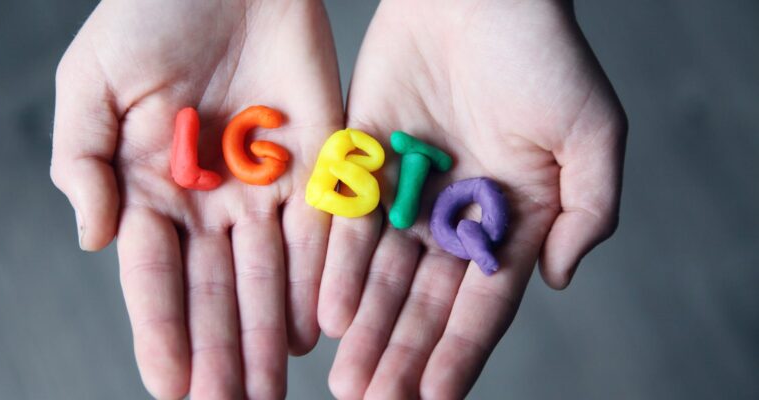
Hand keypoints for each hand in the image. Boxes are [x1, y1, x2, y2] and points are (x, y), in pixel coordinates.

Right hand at [50, 1, 341, 397]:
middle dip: (222, 352)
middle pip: (217, 290)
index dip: (161, 331)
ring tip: (271, 389)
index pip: (155, 276)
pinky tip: (315, 329)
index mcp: (151, 188)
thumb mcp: (91, 83)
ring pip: (270, 275)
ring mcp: (265, 186)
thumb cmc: (148, 15)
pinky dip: (317, 279)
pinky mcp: (318, 164)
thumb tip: (94, 241)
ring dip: (269, 335)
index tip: (169, 386)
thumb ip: (82, 162)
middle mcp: (210, 201)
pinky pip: (320, 232)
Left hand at [317, 0, 625, 396]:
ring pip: (382, 274)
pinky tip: (328, 313)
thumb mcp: (591, 133)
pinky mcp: (364, 159)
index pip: (483, 300)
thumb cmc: (542, 52)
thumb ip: (589, 212)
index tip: (433, 397)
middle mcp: (456, 213)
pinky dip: (338, 268)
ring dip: (366, 327)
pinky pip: (349, 223)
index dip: (459, 350)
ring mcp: (408, 190)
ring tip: (346, 379)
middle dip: (401, 353)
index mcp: (512, 216)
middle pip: (425, 300)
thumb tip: (556, 281)